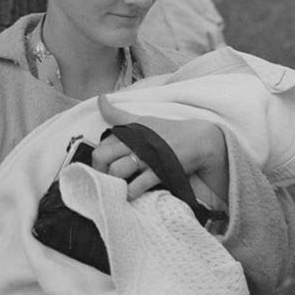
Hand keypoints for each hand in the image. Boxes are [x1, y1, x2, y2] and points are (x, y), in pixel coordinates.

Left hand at [91, 93, 228, 203]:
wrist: (197, 140)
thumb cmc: (166, 131)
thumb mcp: (141, 121)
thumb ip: (118, 114)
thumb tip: (100, 98)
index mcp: (129, 132)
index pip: (102, 144)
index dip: (97, 160)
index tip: (100, 169)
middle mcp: (134, 144)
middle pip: (103, 156)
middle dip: (99, 171)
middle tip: (104, 181)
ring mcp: (146, 157)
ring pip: (117, 170)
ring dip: (114, 183)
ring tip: (117, 190)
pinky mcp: (159, 170)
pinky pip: (139, 184)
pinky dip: (132, 192)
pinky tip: (131, 195)